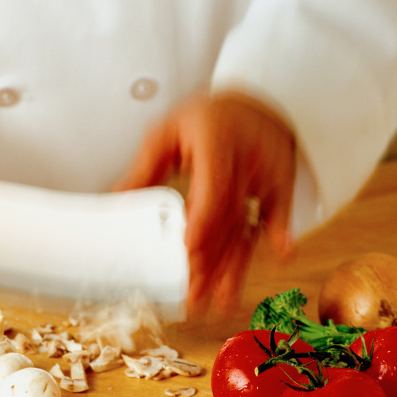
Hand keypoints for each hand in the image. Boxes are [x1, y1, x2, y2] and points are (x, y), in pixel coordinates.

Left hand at [114, 90, 295, 316]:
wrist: (259, 97)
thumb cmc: (207, 116)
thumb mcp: (168, 132)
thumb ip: (144, 170)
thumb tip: (115, 202)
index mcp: (215, 141)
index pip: (213, 187)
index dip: (202, 221)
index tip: (189, 249)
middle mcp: (245, 158)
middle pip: (227, 216)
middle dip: (210, 260)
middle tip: (192, 295)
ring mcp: (266, 172)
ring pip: (249, 224)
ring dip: (235, 265)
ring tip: (221, 299)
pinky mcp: (281, 183)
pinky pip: (279, 213)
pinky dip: (279, 236)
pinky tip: (281, 257)